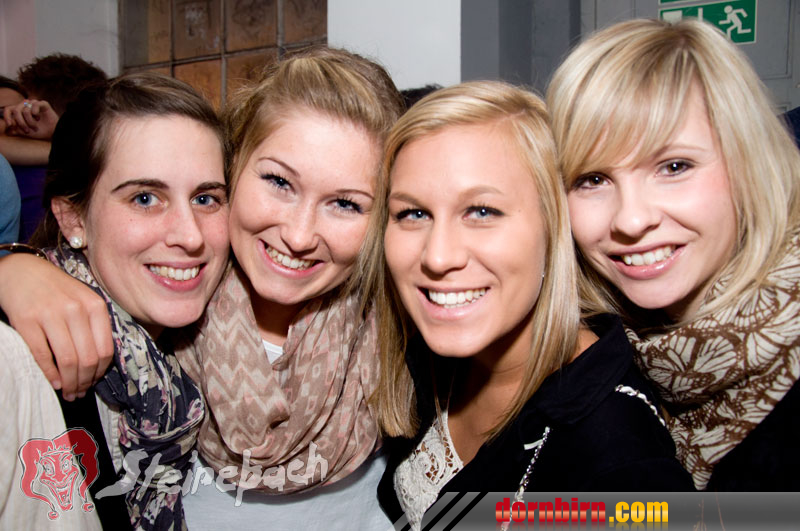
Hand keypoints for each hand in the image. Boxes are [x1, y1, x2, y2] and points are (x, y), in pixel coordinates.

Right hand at [0, 254, 112, 398]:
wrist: (21, 271)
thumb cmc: (56, 290)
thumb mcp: (83, 300)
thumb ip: (94, 326)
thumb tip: (100, 364)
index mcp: (95, 305)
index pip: (106, 349)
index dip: (100, 372)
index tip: (94, 382)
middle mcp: (76, 309)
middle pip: (88, 359)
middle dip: (85, 382)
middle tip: (79, 392)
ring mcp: (51, 314)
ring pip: (68, 361)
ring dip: (69, 383)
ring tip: (68, 391)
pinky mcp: (26, 320)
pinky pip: (43, 355)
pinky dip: (50, 374)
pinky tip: (53, 382)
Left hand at [3, 99, 58, 139]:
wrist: (54, 133)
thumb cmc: (40, 132)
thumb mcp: (25, 132)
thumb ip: (16, 129)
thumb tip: (8, 129)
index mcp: (20, 110)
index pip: (8, 109)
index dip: (7, 117)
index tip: (11, 125)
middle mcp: (26, 105)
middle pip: (16, 111)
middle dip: (21, 123)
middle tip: (27, 131)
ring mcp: (34, 104)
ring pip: (25, 110)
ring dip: (30, 122)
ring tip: (35, 127)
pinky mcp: (43, 104)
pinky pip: (35, 105)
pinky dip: (35, 113)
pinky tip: (38, 118)